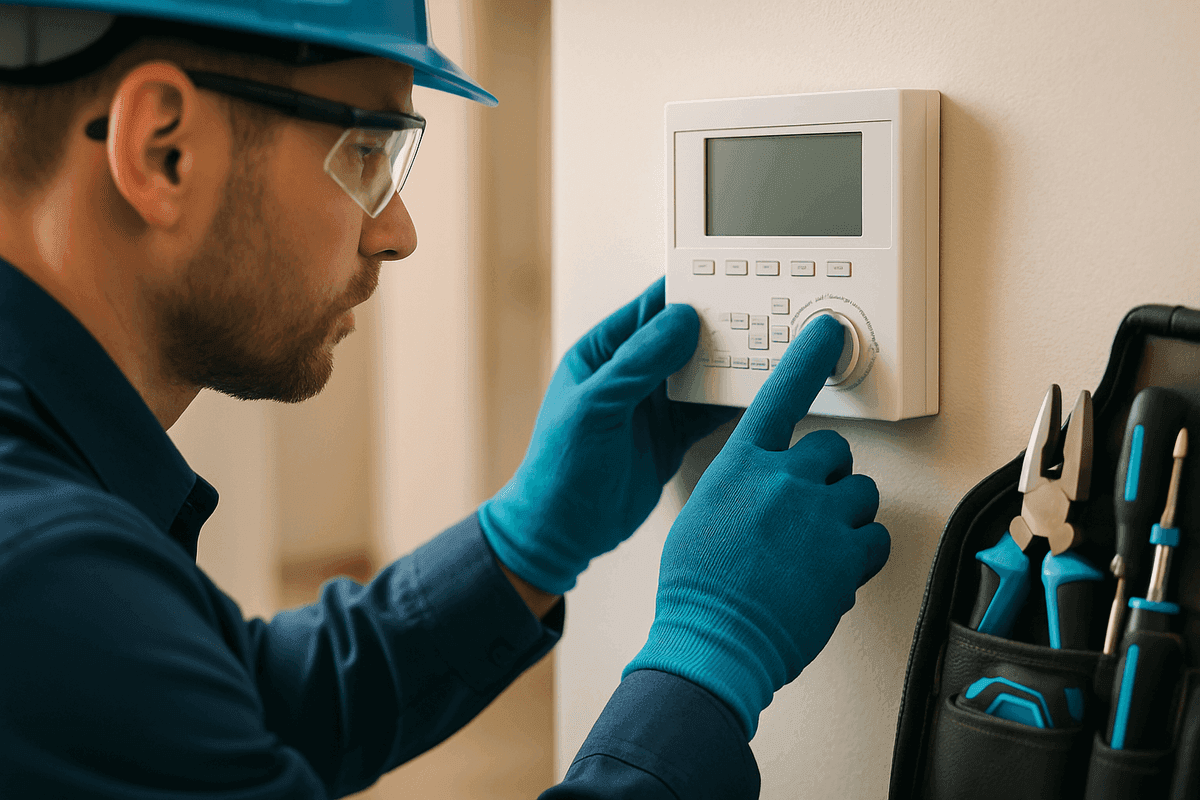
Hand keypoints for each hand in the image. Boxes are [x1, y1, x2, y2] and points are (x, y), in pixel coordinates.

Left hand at [479, 277, 738, 594]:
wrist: (563, 532)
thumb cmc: (557, 470)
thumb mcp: (594, 407)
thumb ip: (637, 363)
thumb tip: (680, 320)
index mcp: (602, 354)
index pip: (650, 311)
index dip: (686, 296)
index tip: (726, 284)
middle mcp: (631, 375)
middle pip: (684, 338)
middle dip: (720, 329)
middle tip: (758, 319)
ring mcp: (653, 407)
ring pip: (701, 373)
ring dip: (730, 365)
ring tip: (765, 353)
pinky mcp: (672, 437)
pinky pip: (710, 411)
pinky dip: (733, 403)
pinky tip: (756, 395)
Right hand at [622, 314, 890, 738]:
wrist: (714, 640)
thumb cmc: (698, 587)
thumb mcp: (703, 515)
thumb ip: (740, 488)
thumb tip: (762, 488)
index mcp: (741, 465)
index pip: (780, 395)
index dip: (808, 358)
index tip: (828, 331)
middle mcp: (783, 479)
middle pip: (833, 451)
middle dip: (829, 477)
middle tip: (810, 511)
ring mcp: (819, 515)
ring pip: (861, 494)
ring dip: (847, 518)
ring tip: (818, 550)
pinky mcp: (847, 554)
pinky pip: (876, 539)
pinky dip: (861, 557)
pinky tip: (832, 574)